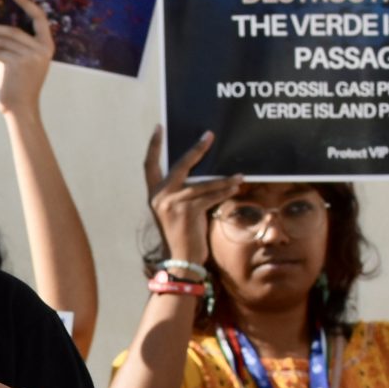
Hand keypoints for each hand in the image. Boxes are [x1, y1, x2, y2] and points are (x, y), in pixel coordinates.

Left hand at [0, 0, 53, 117]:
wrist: (21, 107)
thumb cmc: (18, 85)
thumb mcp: (22, 61)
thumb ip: (15, 45)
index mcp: (47, 45)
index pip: (40, 18)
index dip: (27, 4)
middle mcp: (42, 49)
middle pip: (13, 31)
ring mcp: (32, 56)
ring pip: (3, 41)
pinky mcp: (19, 63)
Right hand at [144, 126, 241, 270]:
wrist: (181, 259)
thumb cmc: (182, 235)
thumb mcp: (176, 211)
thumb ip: (182, 193)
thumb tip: (202, 175)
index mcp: (154, 195)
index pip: (149, 165)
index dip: (153, 146)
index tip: (158, 127)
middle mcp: (160, 196)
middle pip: (180, 166)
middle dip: (196, 149)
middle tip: (209, 136)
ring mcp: (173, 203)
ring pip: (203, 184)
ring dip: (224, 180)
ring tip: (239, 176)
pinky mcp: (187, 210)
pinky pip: (211, 196)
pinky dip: (225, 191)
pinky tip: (236, 187)